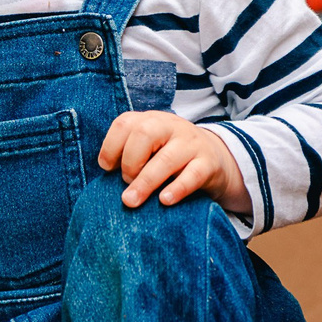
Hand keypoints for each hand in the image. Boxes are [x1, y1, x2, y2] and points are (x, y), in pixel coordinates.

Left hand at [98, 112, 250, 212]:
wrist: (215, 159)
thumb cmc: (170, 158)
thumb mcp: (150, 148)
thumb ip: (130, 156)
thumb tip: (106, 180)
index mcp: (151, 120)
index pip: (125, 123)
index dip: (110, 146)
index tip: (107, 169)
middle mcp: (171, 127)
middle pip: (144, 133)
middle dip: (130, 161)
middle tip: (126, 182)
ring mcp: (192, 143)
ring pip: (167, 158)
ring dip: (145, 182)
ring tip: (132, 201)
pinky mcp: (209, 163)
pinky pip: (193, 175)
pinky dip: (177, 189)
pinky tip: (164, 200)